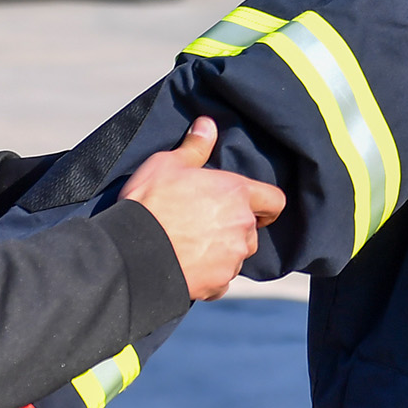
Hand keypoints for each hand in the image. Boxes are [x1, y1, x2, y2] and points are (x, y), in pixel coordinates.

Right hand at [119, 118, 286, 300]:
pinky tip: (187, 266)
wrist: (133, 251)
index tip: (253, 207)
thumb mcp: (167, 164)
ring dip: (223, 252)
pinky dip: (209, 276)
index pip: (274, 200)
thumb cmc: (151, 203)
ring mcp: (233, 258)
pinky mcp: (219, 283)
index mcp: (236, 194)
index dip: (265, 204)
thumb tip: (206, 124)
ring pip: (237, 255)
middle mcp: (242, 227)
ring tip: (192, 245)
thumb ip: (194, 147)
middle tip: (205, 224)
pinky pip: (221, 280)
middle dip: (235, 229)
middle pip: (252, 230)